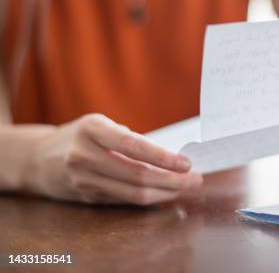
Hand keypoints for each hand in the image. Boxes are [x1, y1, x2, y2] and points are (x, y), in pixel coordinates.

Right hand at [26, 114, 201, 205]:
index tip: (186, 163)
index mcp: (91, 129)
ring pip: (133, 193)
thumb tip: (172, 158)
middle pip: (137, 175)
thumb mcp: (100, 125)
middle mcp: (84, 155)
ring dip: (165, 192)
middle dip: (172, 180)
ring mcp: (83, 180)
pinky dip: (149, 197)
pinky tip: (165, 192)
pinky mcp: (86, 198)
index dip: (163, 157)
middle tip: (195, 179)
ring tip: (185, 187)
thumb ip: (129, 139)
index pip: (133, 146)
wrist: (37, 159)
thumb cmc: (80, 136)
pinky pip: (124, 200)